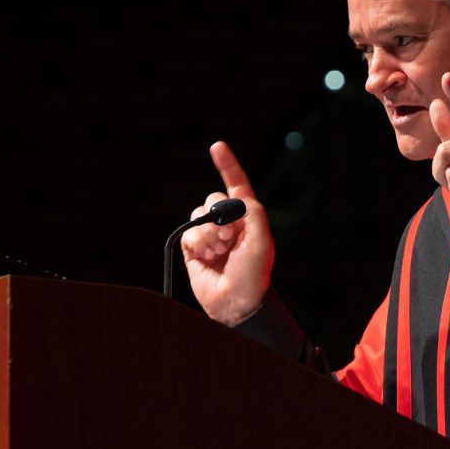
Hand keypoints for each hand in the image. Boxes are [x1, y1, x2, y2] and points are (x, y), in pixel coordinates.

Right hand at [181, 142, 273, 325]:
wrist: (236, 302)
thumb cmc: (254, 273)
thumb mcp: (261, 240)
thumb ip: (253, 212)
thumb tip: (235, 197)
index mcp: (247, 216)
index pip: (236, 184)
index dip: (227, 165)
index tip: (217, 146)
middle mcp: (228, 222)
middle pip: (213, 199)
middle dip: (219, 216)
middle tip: (229, 238)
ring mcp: (210, 235)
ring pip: (197, 215)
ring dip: (208, 233)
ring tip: (219, 251)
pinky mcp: (194, 249)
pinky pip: (188, 232)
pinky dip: (197, 243)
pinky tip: (206, 258)